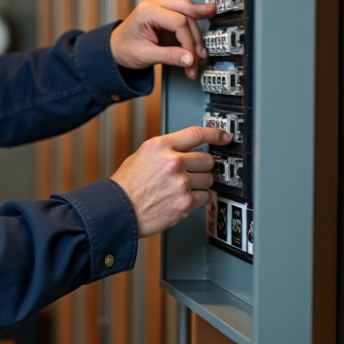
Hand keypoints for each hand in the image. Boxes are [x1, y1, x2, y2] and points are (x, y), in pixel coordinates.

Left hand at [110, 0, 217, 79]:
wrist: (116, 47)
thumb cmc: (125, 48)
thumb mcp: (145, 56)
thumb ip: (170, 57)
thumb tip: (190, 59)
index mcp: (147, 11)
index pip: (178, 22)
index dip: (188, 42)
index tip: (191, 58)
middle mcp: (155, 3)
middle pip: (186, 12)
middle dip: (196, 36)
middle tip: (203, 53)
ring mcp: (161, 6)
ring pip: (189, 14)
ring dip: (196, 36)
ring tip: (198, 56)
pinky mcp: (167, 12)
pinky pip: (185, 18)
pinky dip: (192, 33)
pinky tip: (197, 46)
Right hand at [111, 125, 230, 237]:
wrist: (118, 210)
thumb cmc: (126, 186)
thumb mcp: (141, 156)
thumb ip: (165, 151)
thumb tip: (186, 150)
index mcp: (160, 146)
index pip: (195, 134)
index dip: (215, 134)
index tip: (224, 136)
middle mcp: (172, 162)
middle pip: (207, 159)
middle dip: (203, 166)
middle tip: (194, 172)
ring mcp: (180, 182)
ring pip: (209, 179)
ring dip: (202, 183)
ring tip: (185, 187)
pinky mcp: (185, 202)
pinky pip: (207, 197)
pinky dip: (201, 198)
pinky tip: (188, 198)